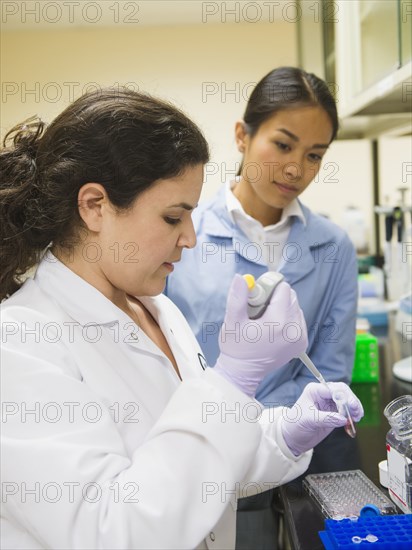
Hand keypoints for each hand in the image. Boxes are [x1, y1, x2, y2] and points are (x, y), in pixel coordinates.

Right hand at [214, 274, 307, 395]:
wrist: (243, 372)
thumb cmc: (235, 347)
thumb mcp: (232, 321)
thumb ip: (237, 297)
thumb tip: (240, 277)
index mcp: (278, 322)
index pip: (283, 289)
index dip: (268, 289)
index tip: (255, 299)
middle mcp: (294, 329)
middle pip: (290, 297)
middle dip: (274, 298)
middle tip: (258, 310)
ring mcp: (300, 338)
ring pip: (295, 307)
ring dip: (281, 307)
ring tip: (264, 320)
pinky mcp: (302, 343)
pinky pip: (298, 319)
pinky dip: (286, 318)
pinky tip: (272, 327)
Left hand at [280, 382, 363, 455]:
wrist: (292, 437)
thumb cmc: (296, 425)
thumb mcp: (309, 420)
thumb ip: (326, 418)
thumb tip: (343, 419)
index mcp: (315, 390)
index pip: (334, 389)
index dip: (344, 396)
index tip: (351, 406)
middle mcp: (323, 394)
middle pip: (343, 392)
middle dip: (351, 400)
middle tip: (357, 412)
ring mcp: (329, 403)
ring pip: (347, 400)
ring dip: (354, 407)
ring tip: (358, 417)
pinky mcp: (333, 413)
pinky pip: (346, 411)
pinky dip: (352, 414)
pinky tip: (355, 419)